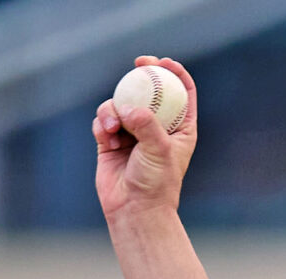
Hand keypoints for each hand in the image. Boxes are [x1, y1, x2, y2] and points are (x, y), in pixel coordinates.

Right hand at [92, 56, 197, 220]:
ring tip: (114, 129)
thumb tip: (129, 108)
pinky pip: (103, 119)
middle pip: (150, 89)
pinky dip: (103, 125)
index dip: (175, 72)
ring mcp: (133, 131)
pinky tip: (107, 141)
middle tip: (138, 64)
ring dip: (114, 110)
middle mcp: (157, 126)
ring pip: (121, 102)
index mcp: (180, 127)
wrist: (133, 209)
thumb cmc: (155, 183)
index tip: (163, 62)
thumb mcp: (159, 151)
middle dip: (142, 74)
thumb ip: (147, 125)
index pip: (182, 92)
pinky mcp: (111, 139)